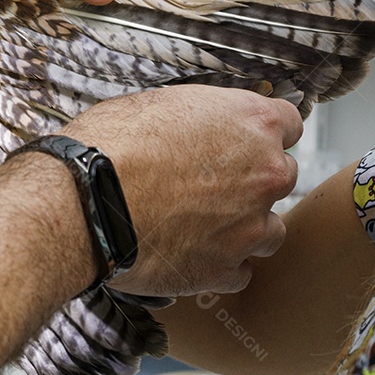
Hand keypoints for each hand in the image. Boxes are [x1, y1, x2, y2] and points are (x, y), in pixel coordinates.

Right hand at [62, 86, 301, 296]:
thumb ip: (199, 118)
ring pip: (270, 229)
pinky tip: (188, 253)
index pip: (290, 123)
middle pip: (282, 176)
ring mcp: (250, 225)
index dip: (263, 133)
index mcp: (252, 122)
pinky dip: (220, 264)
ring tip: (199, 225)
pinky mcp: (225, 269)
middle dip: (252, 181)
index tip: (245, 142)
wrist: (84, 200)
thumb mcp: (158, 105)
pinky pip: (240, 270)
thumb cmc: (110, 145)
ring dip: (244, 227)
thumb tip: (198, 127)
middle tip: (209, 185)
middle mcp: (264, 172)